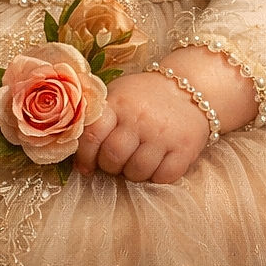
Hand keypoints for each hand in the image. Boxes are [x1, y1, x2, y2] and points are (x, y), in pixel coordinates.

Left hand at [74, 71, 209, 183]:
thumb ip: (99, 116)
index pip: (91, 135)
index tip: (86, 166)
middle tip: (115, 162)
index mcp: (119, 103)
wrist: (189, 88)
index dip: (84, 156)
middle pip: (112, 158)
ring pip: (136, 172)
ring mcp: (163, 134)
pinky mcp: (184, 149)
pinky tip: (156, 164)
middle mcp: (140, 118)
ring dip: (132, 174)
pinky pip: (162, 178)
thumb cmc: (146, 96)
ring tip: (136, 161)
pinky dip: (156, 177)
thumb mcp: (119, 94)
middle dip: (109, 167)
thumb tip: (76, 149)